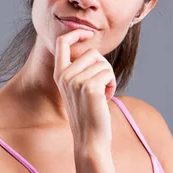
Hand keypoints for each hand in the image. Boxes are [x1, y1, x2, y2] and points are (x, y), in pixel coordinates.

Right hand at [54, 27, 116, 145]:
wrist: (90, 139)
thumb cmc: (88, 114)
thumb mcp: (78, 89)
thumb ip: (80, 70)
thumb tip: (92, 52)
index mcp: (59, 74)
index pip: (62, 43)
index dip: (76, 33)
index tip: (88, 34)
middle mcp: (64, 76)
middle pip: (92, 53)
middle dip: (104, 66)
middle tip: (103, 85)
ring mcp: (76, 81)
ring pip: (103, 63)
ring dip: (109, 77)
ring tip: (103, 94)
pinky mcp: (90, 87)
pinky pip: (108, 73)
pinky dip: (112, 84)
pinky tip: (106, 99)